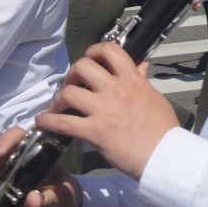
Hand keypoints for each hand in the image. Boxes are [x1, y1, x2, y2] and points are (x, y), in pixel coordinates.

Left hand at [35, 43, 179, 180]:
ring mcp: (104, 110)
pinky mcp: (95, 131)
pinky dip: (49, 121)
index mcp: (132, 80)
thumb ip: (142, 80)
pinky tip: (44, 121)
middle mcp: (116, 90)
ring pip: (69, 93)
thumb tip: (141, 64)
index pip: (110, 51)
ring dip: (58, 99)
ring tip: (57, 106)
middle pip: (83, 67)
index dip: (94, 50)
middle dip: (72, 74)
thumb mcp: (155, 97)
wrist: (163, 155)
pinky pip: (64, 123)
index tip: (90, 59)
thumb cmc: (163, 128)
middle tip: (72, 85)